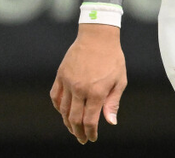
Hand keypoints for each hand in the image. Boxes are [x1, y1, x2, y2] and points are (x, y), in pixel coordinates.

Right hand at [50, 24, 126, 143]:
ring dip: (67, 123)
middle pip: (74, 119)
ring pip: (63, 111)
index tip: (91, 138)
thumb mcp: (120, 79)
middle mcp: (80, 90)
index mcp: (97, 92)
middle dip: (78, 132)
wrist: (98, 36)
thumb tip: (110, 122)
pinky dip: (58, 107)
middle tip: (81, 138)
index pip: (90, 120)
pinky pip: (55, 97)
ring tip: (73, 129)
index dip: (90, 132)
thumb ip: (113, 102)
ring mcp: (68, 83)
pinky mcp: (60, 76)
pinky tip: (63, 112)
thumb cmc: (113, 58)